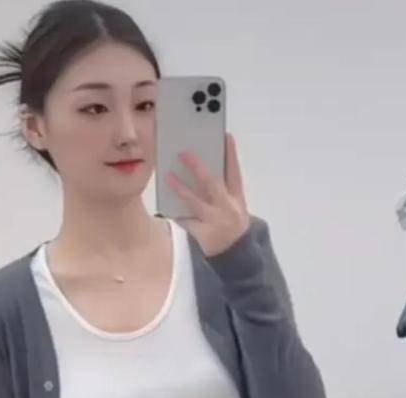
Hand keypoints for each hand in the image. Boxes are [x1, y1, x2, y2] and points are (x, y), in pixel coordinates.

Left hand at [165, 132, 250, 256]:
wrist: (236, 253)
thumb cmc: (232, 222)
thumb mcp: (235, 206)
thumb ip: (223, 190)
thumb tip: (200, 169)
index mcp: (238, 198)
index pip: (235, 173)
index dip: (231, 155)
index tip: (225, 136)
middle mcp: (228, 208)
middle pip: (213, 184)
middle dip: (198, 168)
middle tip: (184, 152)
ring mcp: (215, 221)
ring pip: (196, 202)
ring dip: (181, 188)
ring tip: (168, 176)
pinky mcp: (204, 234)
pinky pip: (186, 221)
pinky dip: (177, 213)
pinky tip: (167, 206)